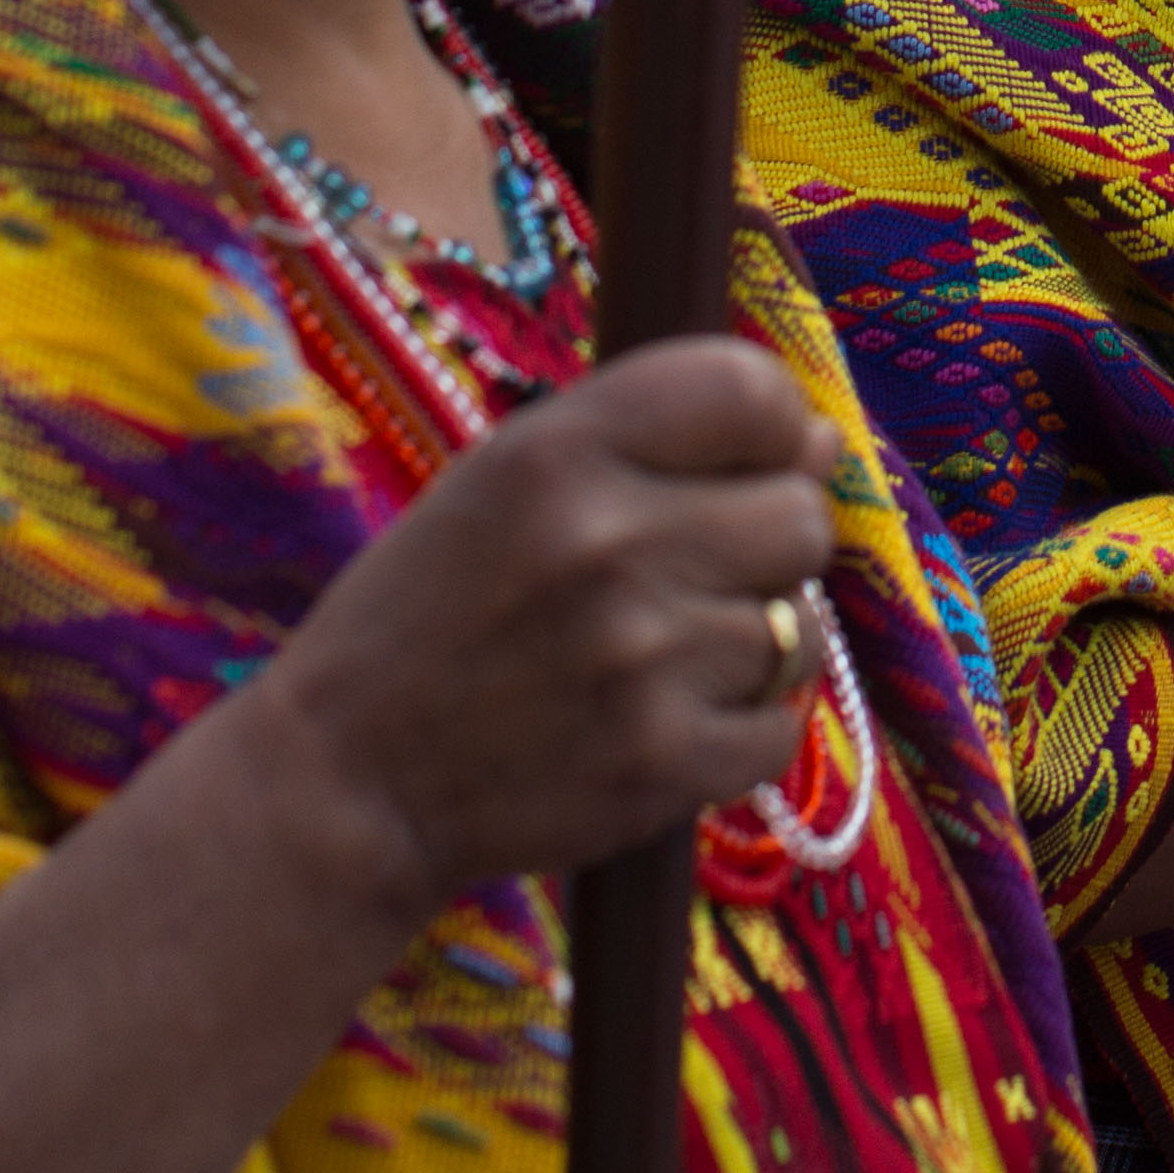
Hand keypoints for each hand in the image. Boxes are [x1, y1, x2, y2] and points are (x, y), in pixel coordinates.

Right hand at [243, 336, 839, 919]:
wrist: (347, 782)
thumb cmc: (432, 614)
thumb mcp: (506, 483)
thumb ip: (655, 446)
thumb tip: (826, 446)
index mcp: (559, 451)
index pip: (750, 391)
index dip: (772, 426)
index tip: (746, 464)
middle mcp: (607, 542)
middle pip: (801, 516)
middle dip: (764, 547)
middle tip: (686, 580)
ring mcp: (641, 658)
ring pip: (796, 627)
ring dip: (743, 647)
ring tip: (650, 662)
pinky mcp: (662, 762)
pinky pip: (781, 728)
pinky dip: (737, 734)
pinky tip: (659, 725)